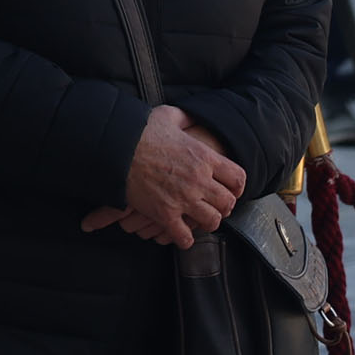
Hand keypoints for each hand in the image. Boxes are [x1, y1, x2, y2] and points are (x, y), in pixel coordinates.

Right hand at [83, 105, 245, 246]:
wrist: (116, 148)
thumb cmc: (140, 132)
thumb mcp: (167, 116)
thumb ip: (184, 117)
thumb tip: (189, 116)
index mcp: (205, 157)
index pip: (238, 178)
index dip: (238, 187)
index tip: (232, 190)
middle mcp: (199, 180)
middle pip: (227, 202)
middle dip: (224, 207)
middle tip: (216, 208)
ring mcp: (183, 198)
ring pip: (211, 221)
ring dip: (208, 223)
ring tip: (200, 221)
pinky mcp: (164, 213)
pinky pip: (184, 236)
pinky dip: (185, 239)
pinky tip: (182, 235)